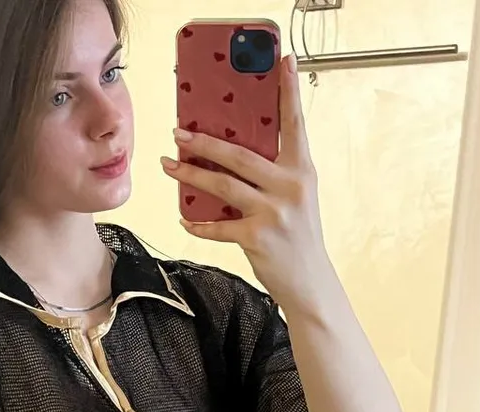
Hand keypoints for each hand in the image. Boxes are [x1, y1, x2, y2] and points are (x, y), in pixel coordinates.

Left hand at [161, 53, 334, 314]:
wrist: (309, 282)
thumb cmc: (299, 237)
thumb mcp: (297, 197)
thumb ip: (275, 174)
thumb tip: (234, 156)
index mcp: (302, 170)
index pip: (294, 124)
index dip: (289, 92)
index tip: (283, 62)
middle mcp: (289, 186)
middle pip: (239, 154)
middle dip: (204, 142)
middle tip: (178, 132)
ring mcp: (273, 212)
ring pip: (223, 185)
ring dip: (190, 174)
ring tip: (169, 164)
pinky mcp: (256, 237)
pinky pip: (218, 226)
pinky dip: (199, 224)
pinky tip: (184, 218)